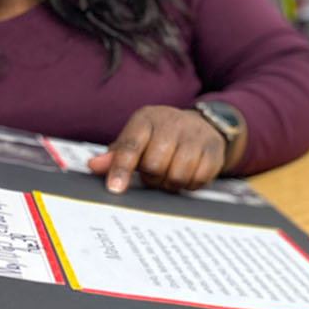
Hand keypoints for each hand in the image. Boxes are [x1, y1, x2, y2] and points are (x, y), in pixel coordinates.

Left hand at [87, 105, 225, 193]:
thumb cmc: (161, 136)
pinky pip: (198, 179)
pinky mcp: (213, 149)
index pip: (130, 146)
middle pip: (154, 165)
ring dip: (170, 183)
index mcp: (146, 119)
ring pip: (177, 175)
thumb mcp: (137, 139)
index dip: (121, 169)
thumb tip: (94, 166)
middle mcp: (172, 123)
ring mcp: (195, 135)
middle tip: (153, 175)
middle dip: (151, 177)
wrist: (202, 125)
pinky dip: (189, 184)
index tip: (115, 189)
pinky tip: (187, 175)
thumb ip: (116, 155)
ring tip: (169, 175)